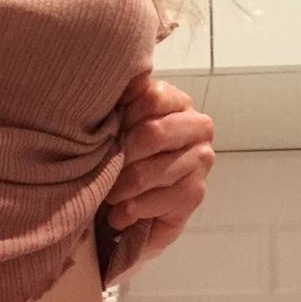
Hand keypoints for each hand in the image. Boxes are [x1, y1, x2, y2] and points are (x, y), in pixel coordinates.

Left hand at [103, 72, 214, 275]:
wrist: (133, 208)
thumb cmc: (123, 160)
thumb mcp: (119, 126)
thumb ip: (122, 103)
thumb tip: (125, 86)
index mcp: (178, 102)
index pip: (151, 97)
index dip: (122, 118)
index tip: (105, 135)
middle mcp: (198, 127)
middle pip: (151, 134)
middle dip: (119, 156)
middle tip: (99, 172)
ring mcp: (201, 161)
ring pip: (147, 172)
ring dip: (119, 189)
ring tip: (107, 196)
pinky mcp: (195, 195)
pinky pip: (155, 200)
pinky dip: (130, 211)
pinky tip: (119, 216)